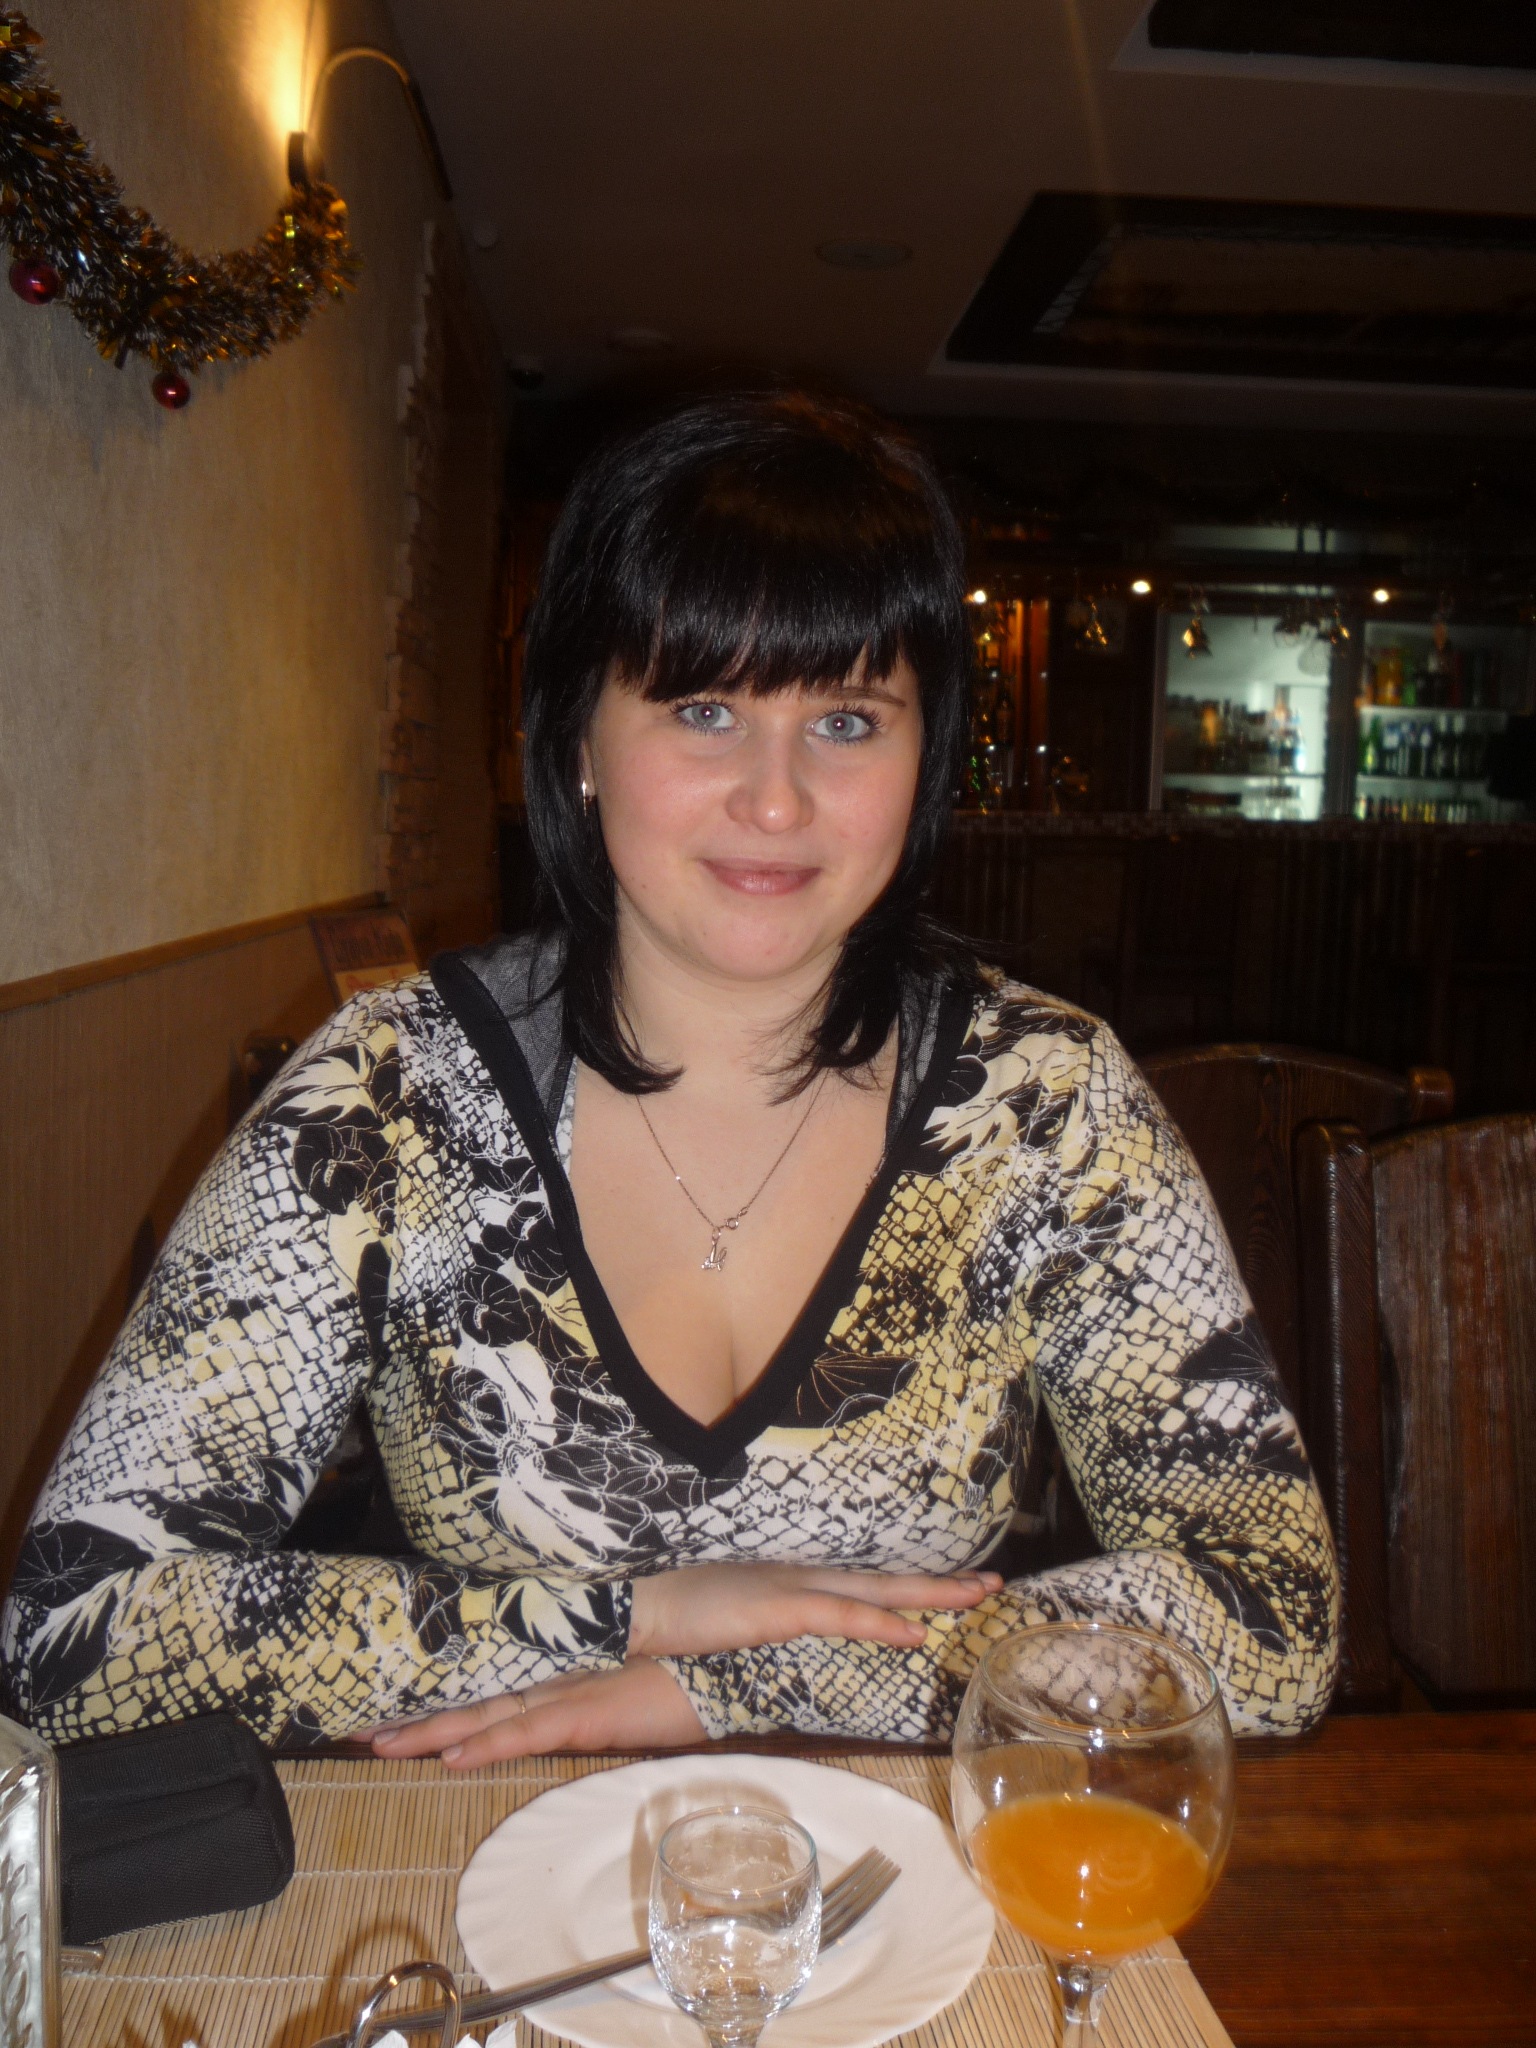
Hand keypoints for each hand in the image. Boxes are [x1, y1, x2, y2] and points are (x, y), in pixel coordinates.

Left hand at [369, 1658, 704, 1768]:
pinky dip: (492, 1745)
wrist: (734, 1661)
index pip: (493, 1688)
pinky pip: (531, 1731)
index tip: (393, 1708)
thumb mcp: (635, 1687)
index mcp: (565, 1674)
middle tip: (358, 1729)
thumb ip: (598, 1689)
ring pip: (488, 1714)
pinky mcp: (591, 1712)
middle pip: (475, 1701)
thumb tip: (572, 1691)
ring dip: (434, 1732)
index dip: (445, 1698)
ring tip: (377, 1743)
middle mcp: (557, 1680)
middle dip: (418, 1718)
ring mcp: (572, 1693)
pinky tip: (453, 1761)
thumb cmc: (691, 1669)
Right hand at [627, 1561, 1003, 1657]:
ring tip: (977, 1595)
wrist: (638, 1600)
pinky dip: (878, 1622)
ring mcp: (791, 1588)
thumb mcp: (733, 1614)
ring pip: (876, 1590)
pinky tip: (913, 1632)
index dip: (910, 1582)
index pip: (864, 1579)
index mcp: (793, 1577)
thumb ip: (767, 1621)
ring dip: (930, 1594)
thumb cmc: (678, 1611)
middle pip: (884, 1578)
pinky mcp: (777, 1609)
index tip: (955, 1580)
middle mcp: (801, 1575)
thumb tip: (785, 1634)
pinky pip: (839, 1615)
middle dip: (940, 1581)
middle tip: (992, 1582)